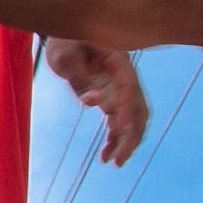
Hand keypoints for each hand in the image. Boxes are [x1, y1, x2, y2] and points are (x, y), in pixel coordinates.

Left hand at [41, 37, 151, 166]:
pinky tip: (105, 157)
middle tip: (119, 159)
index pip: (128, 87)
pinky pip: (118, 121)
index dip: (126, 108)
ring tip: (113, 163)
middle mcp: (124, 77)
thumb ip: (78, 74)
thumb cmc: (65, 41)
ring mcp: (119, 89)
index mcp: (118, 60)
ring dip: (125, 141)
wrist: (64, 39)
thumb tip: (91, 100)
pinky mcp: (110, 98)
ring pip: (131, 119)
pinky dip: (114, 138)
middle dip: (132, 135)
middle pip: (138, 108)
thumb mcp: (65, 54)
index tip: (117, 128)